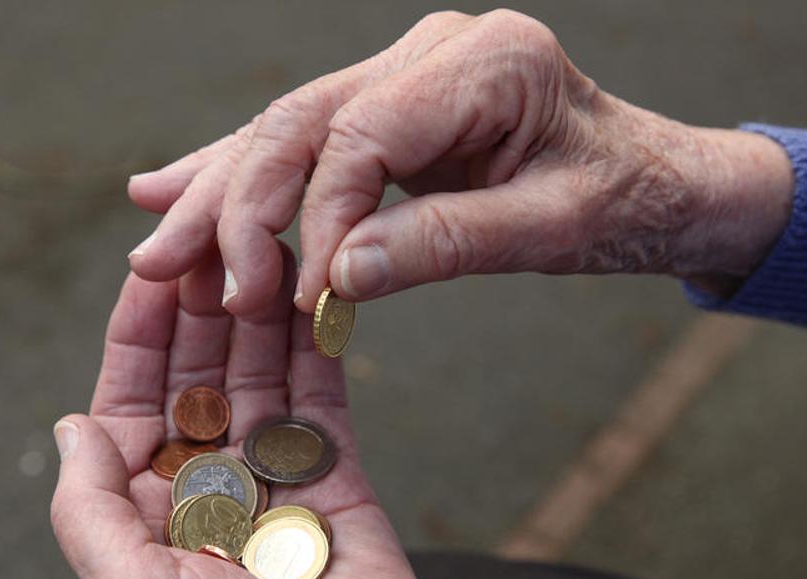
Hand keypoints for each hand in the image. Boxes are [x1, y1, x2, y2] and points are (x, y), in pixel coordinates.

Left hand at [50, 246, 447, 578]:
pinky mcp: (340, 480)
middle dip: (203, 308)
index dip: (140, 334)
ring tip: (262, 248)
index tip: (151, 267)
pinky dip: (318, 348)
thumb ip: (88, 507)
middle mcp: (210, 488)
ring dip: (260, 313)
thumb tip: (70, 425)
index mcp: (149, 512)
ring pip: (263, 376)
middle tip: (216, 238)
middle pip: (201, 377)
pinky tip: (310, 297)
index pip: (135, 402)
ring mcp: (277, 480)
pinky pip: (324, 401)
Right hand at [126, 9, 792, 310]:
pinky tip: (175, 183)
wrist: (654, 180)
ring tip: (153, 236)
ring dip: (217, 188)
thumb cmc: (621, 201)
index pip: (362, 136)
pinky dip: (244, 172)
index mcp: (486, 62)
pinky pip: (307, 139)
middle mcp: (433, 52)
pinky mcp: (391, 104)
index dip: (317, 220)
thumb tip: (338, 276)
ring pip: (288, 128)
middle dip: (234, 202)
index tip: (299, 299)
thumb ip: (449, 243)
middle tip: (167, 266)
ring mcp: (406, 72)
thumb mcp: (554, 229)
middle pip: (303, 121)